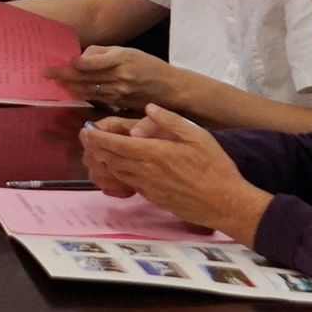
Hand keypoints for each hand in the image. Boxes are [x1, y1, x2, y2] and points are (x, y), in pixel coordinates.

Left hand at [55, 44, 174, 110]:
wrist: (170, 87)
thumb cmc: (148, 65)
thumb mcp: (128, 51)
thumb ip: (103, 53)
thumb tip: (80, 57)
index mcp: (121, 58)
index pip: (91, 62)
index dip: (73, 63)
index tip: (59, 62)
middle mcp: (120, 76)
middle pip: (85, 77)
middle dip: (63, 75)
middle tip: (44, 73)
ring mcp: (120, 92)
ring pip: (88, 89)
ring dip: (69, 86)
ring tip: (55, 82)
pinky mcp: (120, 102)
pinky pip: (97, 98)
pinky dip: (82, 94)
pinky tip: (72, 90)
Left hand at [77, 106, 268, 242]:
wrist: (225, 203)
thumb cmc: (215, 167)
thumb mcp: (198, 136)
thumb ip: (171, 120)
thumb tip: (149, 108)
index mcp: (153, 153)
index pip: (115, 145)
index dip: (97, 138)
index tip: (86, 130)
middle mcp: (145, 172)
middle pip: (110, 159)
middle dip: (95, 148)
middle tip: (87, 138)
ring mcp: (148, 188)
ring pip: (117, 173)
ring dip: (104, 161)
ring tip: (97, 151)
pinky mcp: (154, 198)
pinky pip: (128, 184)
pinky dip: (118, 174)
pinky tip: (120, 168)